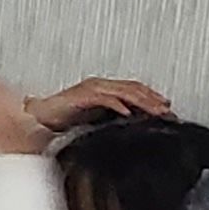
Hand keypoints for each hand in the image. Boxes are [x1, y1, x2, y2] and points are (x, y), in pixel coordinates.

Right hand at [25, 76, 168, 128]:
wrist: (40, 118)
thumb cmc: (64, 119)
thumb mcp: (96, 119)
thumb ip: (113, 118)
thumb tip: (133, 124)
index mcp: (104, 89)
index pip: (134, 89)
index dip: (152, 97)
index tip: (168, 109)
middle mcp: (99, 85)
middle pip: (133, 89)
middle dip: (153, 100)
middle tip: (168, 111)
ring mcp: (91, 89)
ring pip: (123, 92)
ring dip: (142, 102)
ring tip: (155, 111)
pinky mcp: (82, 95)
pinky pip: (105, 99)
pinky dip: (118, 105)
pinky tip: (128, 113)